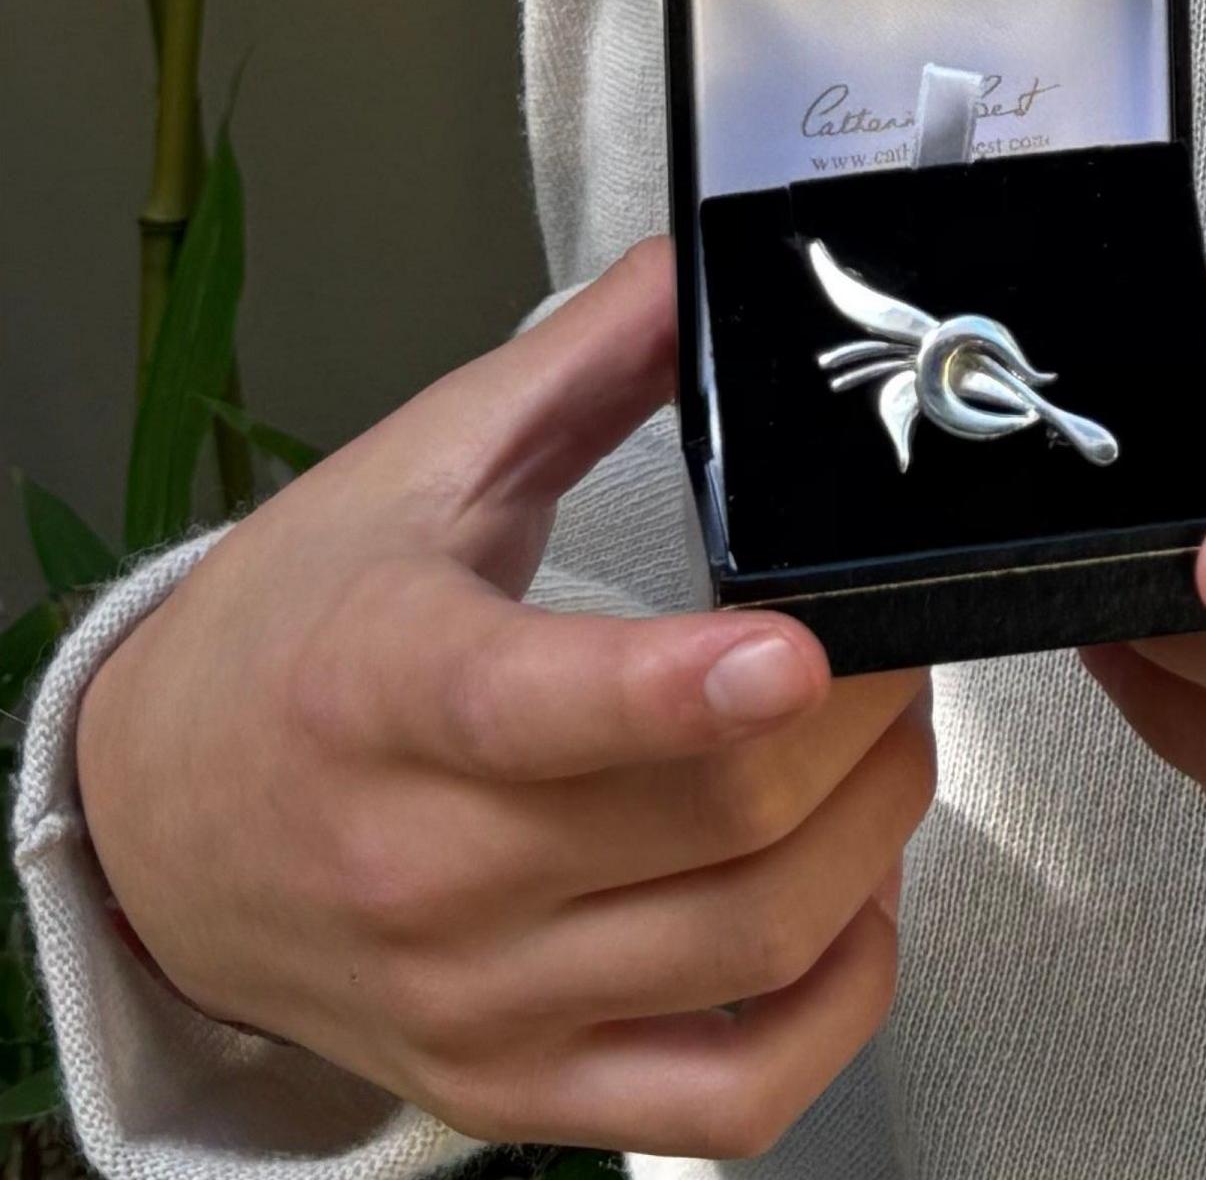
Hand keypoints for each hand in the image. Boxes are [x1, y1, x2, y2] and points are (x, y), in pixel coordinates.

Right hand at [77, 239, 932, 1157]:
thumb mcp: (416, 477)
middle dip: (867, 716)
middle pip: (720, 817)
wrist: (160, 830)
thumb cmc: (294, 649)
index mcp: (390, 693)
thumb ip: (584, 365)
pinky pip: (736, 1095)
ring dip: (880, 830)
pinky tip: (849, 906)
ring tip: (880, 750)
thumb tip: (715, 260)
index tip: (797, 649)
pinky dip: (840, 1001)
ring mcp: (478, 998)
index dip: (688, 689)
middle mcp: (425, 868)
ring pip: (757, 939)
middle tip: (895, 650)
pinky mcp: (519, 1087)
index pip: (545, 709)